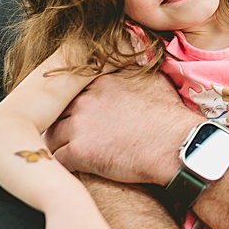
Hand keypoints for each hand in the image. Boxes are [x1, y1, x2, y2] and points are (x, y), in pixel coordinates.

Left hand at [45, 69, 194, 186]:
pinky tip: (68, 168)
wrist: (178, 146)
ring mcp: (79, 125)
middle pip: (56, 111)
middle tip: (62, 133)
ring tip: (63, 151)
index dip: (69, 102)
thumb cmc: (171, 117)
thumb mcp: (152, 80)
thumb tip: (131, 60)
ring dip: (56, 144)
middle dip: (58, 121)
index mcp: (99, 82)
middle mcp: (84, 99)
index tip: (71, 112)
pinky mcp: (79, 152)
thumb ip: (132, 70)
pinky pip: (57, 158)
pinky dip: (61, 164)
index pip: (68, 89)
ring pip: (51, 134)